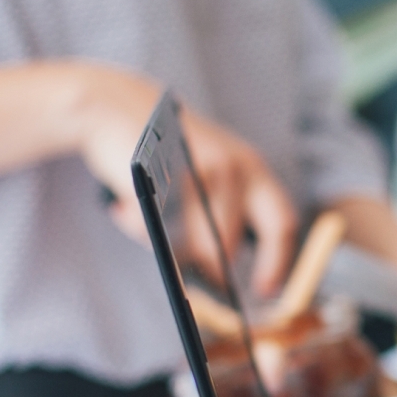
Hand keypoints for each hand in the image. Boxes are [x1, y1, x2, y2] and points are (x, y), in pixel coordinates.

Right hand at [77, 65, 298, 296]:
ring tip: (150, 226)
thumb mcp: (213, 171)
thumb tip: (225, 275)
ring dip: (170, 245)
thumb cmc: (167, 152)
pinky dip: (134, 226)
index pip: (281, 221)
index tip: (263, 290)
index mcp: (251, 167)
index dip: (276, 261)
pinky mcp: (157, 174)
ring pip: (192, 242)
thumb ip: (229, 213)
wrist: (116, 106)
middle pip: (233, 242)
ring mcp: (193, 168)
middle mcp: (231, 165)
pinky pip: (150, 229)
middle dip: (218, 269)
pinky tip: (124, 207)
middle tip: (208, 281)